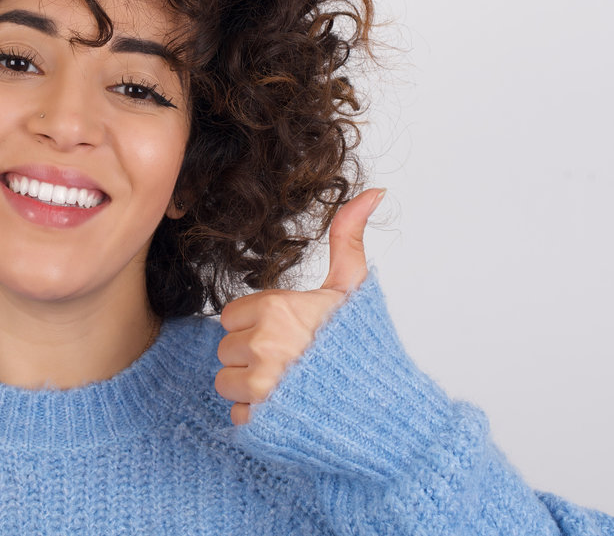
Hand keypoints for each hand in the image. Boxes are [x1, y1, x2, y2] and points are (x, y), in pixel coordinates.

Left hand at [214, 187, 385, 424]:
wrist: (386, 412)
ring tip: (289, 387)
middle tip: (292, 363)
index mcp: (278, 309)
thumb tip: (372, 192)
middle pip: (227, 349)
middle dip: (252, 357)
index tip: (287, 334)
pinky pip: (237, 415)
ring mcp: (261, 386)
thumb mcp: (354, 289)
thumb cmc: (365, 350)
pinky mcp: (261, 422)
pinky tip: (288, 411)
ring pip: (226, 382)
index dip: (257, 326)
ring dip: (250, 389)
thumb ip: (348, 239)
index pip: (232, 316)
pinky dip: (257, 418)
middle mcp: (265, 345)